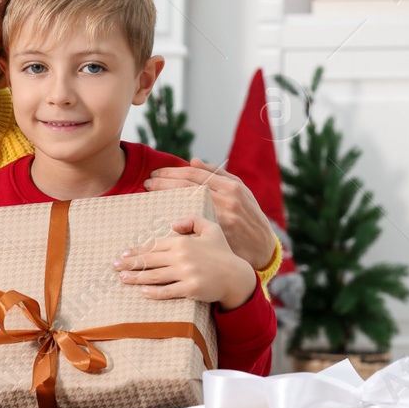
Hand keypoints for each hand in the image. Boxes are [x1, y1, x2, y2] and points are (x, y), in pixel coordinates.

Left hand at [114, 215, 256, 310]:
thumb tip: (173, 224)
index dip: (138, 250)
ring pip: (154, 275)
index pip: (154, 246)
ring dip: (135, 277)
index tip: (124, 253)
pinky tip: (142, 291)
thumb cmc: (222, 253)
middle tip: (114, 265)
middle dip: (130, 263)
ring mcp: (186, 273)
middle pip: (150, 260)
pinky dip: (153, 292)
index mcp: (183, 242)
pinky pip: (167, 291)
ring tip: (121, 278)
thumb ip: (193, 220)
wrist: (237, 276)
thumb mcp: (211, 229)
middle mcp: (182, 256)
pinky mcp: (191, 288)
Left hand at [143, 159, 277, 271]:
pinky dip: (171, 215)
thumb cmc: (249, 215)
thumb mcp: (240, 190)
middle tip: (147, 182)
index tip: (156, 173)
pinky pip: (188, 222)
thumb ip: (218, 175)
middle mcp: (226, 200)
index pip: (194, 174)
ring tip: (149, 193)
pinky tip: (158, 212)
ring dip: (164, 196)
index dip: (172, 173)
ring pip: (185, 202)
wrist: (261, 246)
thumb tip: (193, 161)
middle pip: (187, 186)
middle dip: (163, 183)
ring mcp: (220, 217)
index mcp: (231, 186)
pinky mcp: (214, 234)